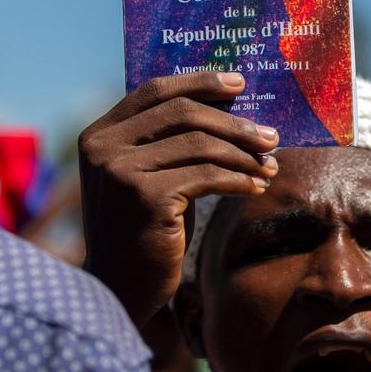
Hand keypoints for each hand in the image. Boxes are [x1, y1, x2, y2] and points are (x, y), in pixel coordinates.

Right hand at [78, 72, 279, 325]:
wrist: (121, 289)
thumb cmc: (145, 229)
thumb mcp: (150, 176)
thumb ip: (171, 141)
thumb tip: (231, 104)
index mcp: (99, 134)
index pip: (154, 90)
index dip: (199, 82)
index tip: (238, 82)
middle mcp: (103, 148)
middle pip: (182, 113)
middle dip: (233, 122)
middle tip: (271, 136)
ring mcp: (120, 172)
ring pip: (199, 145)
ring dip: (243, 154)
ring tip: (269, 165)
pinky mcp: (144, 198)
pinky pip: (206, 176)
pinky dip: (238, 179)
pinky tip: (255, 187)